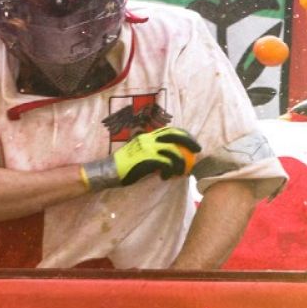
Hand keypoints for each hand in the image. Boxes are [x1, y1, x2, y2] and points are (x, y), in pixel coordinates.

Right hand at [81, 127, 202, 190]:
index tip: (193, 143)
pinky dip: (169, 172)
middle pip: (175, 135)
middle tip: (197, 151)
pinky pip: (165, 164)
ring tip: (180, 173)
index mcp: (148, 136)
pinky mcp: (146, 159)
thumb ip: (154, 153)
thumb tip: (171, 158)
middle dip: (189, 142)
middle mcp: (148, 139)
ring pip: (173, 151)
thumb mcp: (141, 155)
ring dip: (180, 163)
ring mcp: (147, 148)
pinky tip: (165, 178)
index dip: (185, 134)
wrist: (109, 171)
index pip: (170, 130)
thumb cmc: (125, 166)